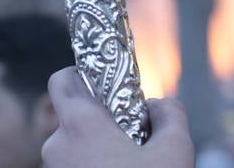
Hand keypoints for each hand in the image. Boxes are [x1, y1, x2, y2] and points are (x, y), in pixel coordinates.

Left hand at [42, 67, 195, 167]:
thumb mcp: (176, 151)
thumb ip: (170, 114)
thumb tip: (159, 105)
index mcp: (79, 124)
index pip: (63, 79)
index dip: (82, 75)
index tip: (106, 85)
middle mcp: (57, 146)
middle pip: (73, 118)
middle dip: (99, 123)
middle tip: (130, 135)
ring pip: (74, 149)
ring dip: (97, 152)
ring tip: (131, 166)